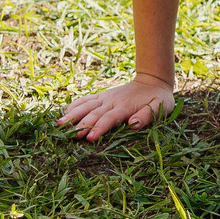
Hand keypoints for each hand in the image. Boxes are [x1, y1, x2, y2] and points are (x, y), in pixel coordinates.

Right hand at [58, 73, 174, 141]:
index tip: (89, 138)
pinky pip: (86, 99)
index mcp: (125, 106)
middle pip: (94, 113)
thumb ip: (147, 115)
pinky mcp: (102, 96)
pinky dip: (75, 105)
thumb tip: (134, 124)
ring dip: (73, 114)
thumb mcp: (160, 107)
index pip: (109, 118)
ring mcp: (105, 97)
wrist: (153, 80)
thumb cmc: (158, 98)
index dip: (99, 128)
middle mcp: (112, 101)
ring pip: (86, 105)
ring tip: (60, 124)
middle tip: (71, 135)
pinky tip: (64, 112)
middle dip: (82, 124)